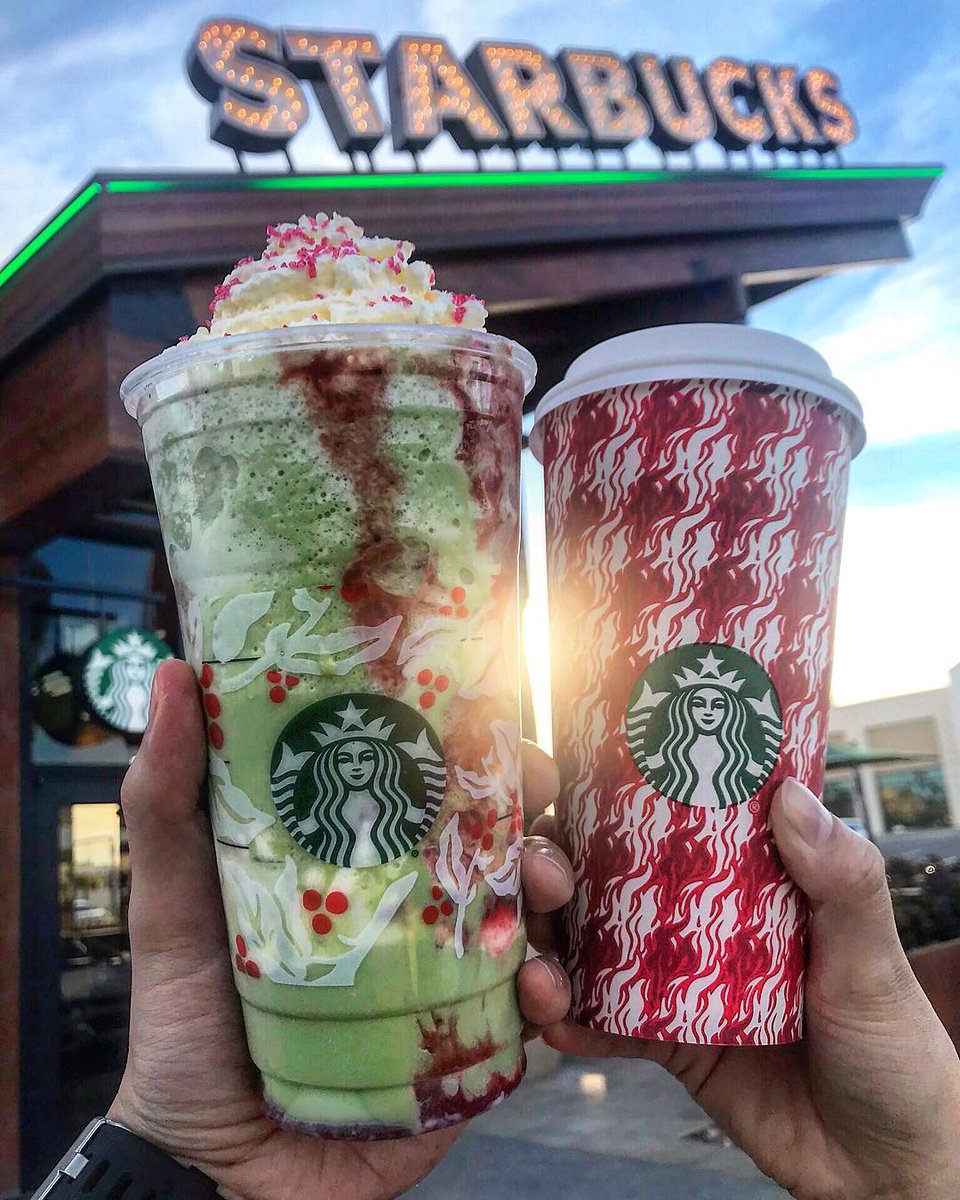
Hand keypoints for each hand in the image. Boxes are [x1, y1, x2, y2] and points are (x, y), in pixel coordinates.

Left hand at [109, 660, 572, 1199]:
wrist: (213, 1167)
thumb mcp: (171, 902)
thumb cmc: (187, 1024)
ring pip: (531, 918)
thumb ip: (168, 799)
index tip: (503, 728)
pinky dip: (554, 994)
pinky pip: (533, 1011)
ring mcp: (447, 977)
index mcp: (358, 863)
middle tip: (536, 816)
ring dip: (557, 896)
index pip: (431, 790)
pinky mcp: (469, 1045)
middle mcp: (413, 910)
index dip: (477, 754)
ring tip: (548, 897)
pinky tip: (543, 995)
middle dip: (535, 820)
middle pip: (499, 845)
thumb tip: (173, 678)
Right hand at [533, 779, 959, 1199]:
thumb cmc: (897, 1049)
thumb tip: (790, 797)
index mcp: (747, 878)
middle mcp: (701, 920)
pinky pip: (608, 1027)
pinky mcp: (668, 1044)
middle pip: (608, 880)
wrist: (886, 1168)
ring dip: (550, 950)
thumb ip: (841, 881)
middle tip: (543, 877)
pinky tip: (554, 1025)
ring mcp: (679, 982)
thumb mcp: (871, 959)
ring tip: (538, 971)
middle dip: (558, 871)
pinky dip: (573, 1024)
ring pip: (592, 949)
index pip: (670, 820)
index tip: (562, 780)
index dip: (611, 797)